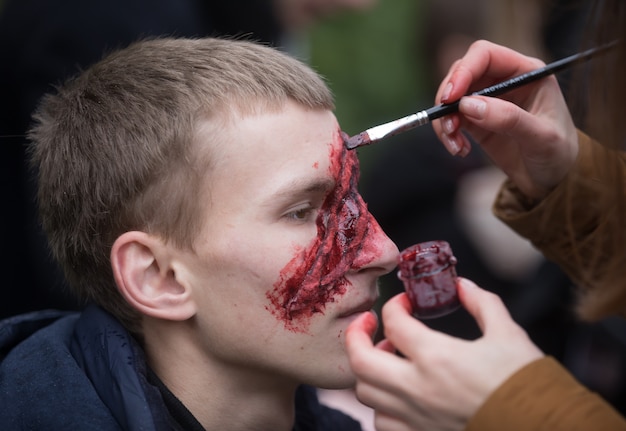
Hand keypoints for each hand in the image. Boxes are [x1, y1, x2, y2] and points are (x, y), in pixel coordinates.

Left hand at [346, 278, 543, 430]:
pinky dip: (381, 405)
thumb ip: (481, 303)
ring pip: (366, 393)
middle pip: (360, 360)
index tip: (404, 303)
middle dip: (356, 335)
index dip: (394, 305)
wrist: (542, 428)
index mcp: (437, 357)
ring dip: (369, 371)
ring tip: (387, 359)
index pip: (393, 322)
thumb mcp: (507, 333)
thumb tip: (461, 286)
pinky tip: (397, 394)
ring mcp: (415, 418)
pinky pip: (381, 423)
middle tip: (369, 324)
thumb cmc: (525, 384)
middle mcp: (417, 389)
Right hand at [432, 40, 578, 199]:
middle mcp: (503, 80)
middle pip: (461, 72)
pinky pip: (451, 119)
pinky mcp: (475, 120)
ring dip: (445, 120)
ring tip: (454, 144)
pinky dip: (447, 133)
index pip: (486, 55)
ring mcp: (487, 100)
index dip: (464, 70)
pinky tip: (459, 149)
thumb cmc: (558, 152)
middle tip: (447, 125)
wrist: (553, 178)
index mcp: (526, 72)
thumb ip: (508, 118)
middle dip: (448, 98)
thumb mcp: (541, 137)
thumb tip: (468, 105)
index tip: (451, 97)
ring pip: (451, 97)